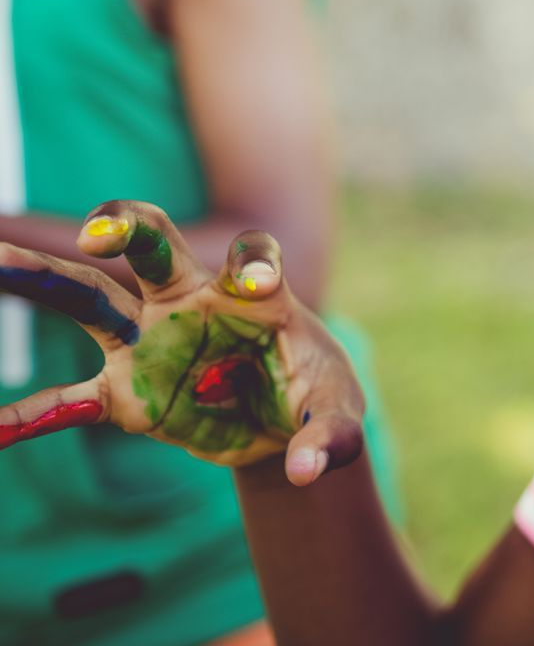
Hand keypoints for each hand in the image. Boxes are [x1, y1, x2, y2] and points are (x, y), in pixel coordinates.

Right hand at [0, 201, 361, 483]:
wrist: (283, 425)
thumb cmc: (313, 395)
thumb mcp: (336, 414)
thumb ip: (327, 436)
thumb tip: (304, 470)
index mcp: (253, 297)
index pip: (251, 257)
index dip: (252, 262)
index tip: (254, 280)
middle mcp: (193, 302)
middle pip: (155, 246)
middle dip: (126, 228)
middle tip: (100, 233)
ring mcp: (151, 341)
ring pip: (90, 297)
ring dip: (43, 278)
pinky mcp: (124, 392)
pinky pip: (69, 401)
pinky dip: (32, 418)